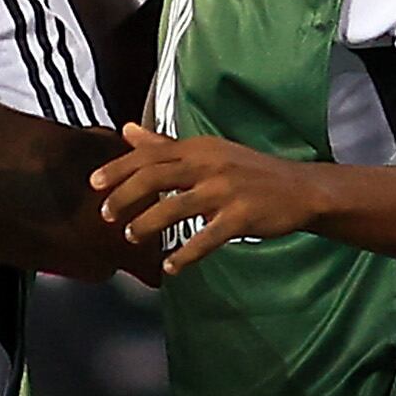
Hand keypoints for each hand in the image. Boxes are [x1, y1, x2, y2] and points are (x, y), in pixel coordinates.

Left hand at [92, 124, 327, 274]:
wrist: (302, 189)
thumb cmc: (249, 171)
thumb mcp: (208, 151)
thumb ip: (165, 144)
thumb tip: (127, 130)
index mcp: (199, 148)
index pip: (150, 154)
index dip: (119, 168)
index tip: (94, 184)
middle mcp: (210, 165)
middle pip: (156, 177)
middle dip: (125, 196)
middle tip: (106, 215)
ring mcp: (226, 191)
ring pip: (175, 207)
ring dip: (148, 224)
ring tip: (132, 236)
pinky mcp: (242, 217)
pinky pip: (206, 238)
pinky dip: (185, 254)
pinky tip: (170, 265)